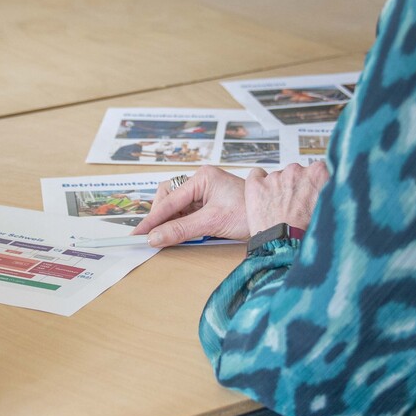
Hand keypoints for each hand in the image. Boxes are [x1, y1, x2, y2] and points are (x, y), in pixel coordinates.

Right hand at [133, 167, 247, 246]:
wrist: (276, 220)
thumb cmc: (249, 214)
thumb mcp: (211, 223)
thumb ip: (180, 230)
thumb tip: (154, 238)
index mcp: (202, 177)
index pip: (169, 200)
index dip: (152, 219)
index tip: (138, 234)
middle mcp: (201, 180)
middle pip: (167, 198)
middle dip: (160, 217)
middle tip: (154, 237)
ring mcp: (205, 191)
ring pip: (175, 206)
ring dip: (170, 222)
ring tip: (169, 236)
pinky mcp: (209, 203)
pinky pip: (186, 212)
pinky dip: (180, 224)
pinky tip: (180, 234)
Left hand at [245, 162, 329, 232]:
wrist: (285, 247)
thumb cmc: (309, 233)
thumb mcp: (331, 210)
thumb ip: (332, 194)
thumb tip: (336, 192)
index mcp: (318, 173)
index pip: (319, 170)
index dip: (316, 183)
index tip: (314, 193)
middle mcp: (296, 170)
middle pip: (297, 174)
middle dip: (297, 187)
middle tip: (297, 207)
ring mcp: (274, 177)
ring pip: (278, 177)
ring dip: (279, 189)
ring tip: (280, 210)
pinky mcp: (256, 184)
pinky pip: (256, 175)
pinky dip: (259, 183)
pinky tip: (263, 196)